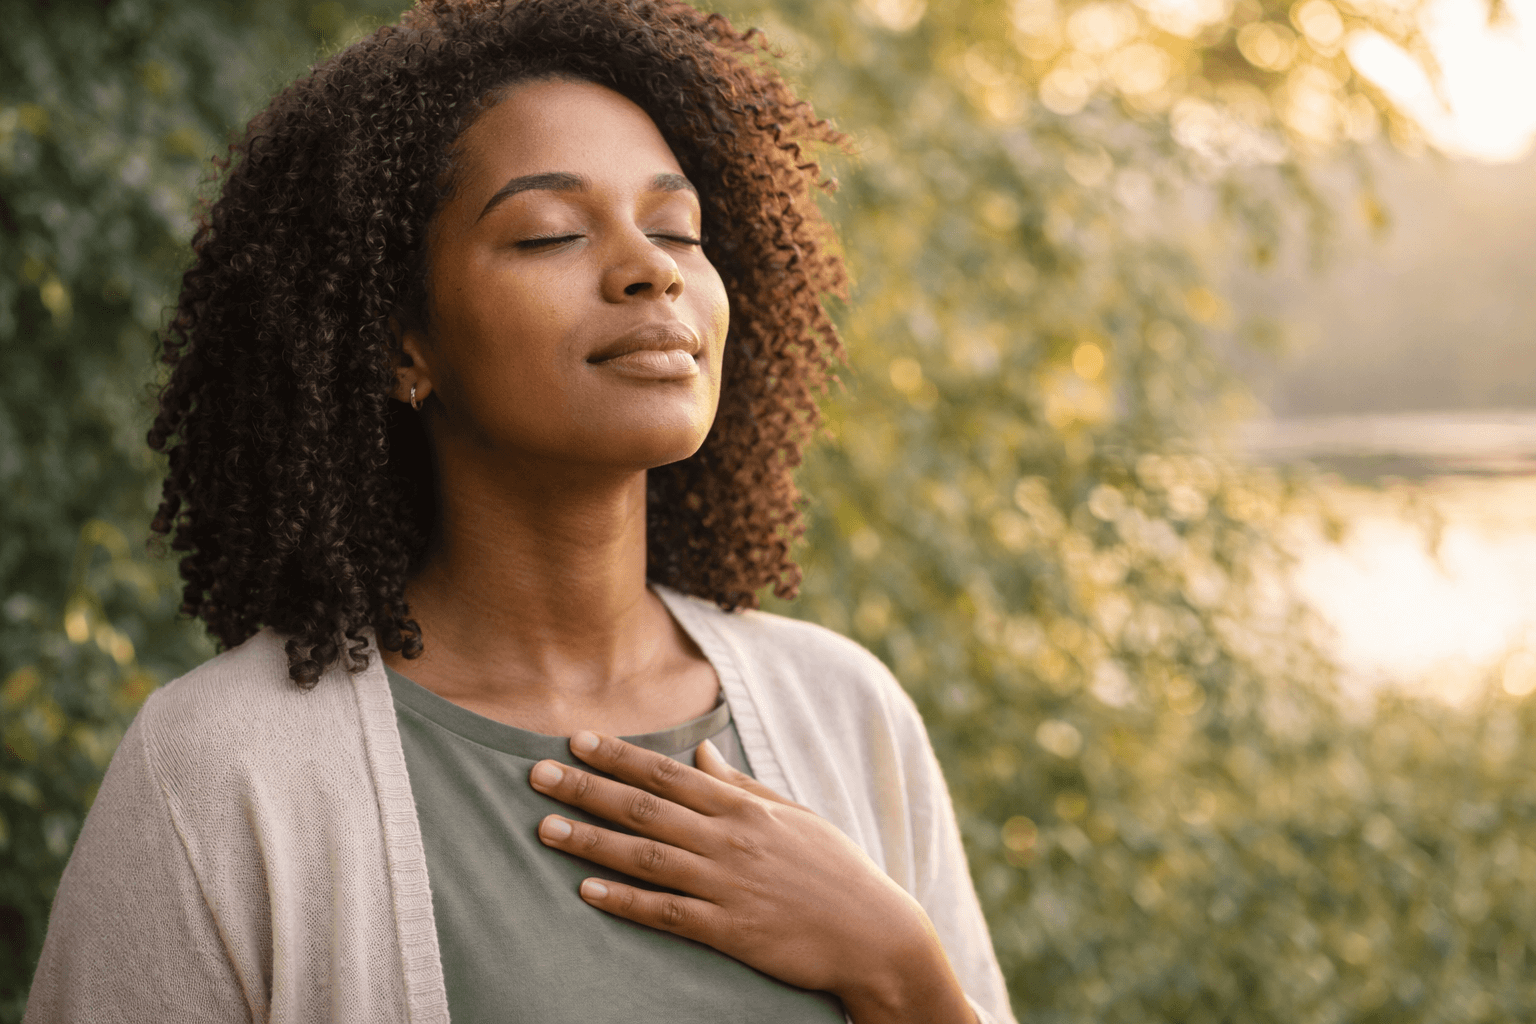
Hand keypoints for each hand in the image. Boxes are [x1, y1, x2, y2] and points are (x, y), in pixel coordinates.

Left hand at [527, 731, 974, 1023]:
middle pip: (645, 809)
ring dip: (591, 841)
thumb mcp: (793, 815)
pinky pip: (667, 913)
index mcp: (744, 807)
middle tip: (537, 775)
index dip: (619, 756)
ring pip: (647, 857)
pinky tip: (587, 891)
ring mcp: (728, 885)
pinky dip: (626, 901)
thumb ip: (740, 785)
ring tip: (545, 828)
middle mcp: (730, 839)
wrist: (875, 934)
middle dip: (588, 788)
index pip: (668, 774)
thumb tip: (700, 753)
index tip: (577, 739)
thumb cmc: (835, 870)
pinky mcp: (730, 931)